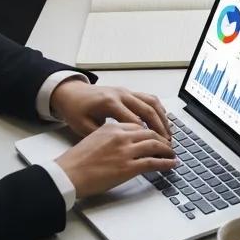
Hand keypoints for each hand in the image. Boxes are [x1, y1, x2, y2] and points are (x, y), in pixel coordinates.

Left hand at [50, 81, 170, 139]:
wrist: (71, 92)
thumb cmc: (75, 110)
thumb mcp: (82, 126)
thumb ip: (102, 135)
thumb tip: (120, 146)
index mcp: (110, 103)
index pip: (134, 121)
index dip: (146, 135)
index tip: (154, 148)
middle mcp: (122, 94)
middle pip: (147, 110)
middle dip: (160, 127)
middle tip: (167, 141)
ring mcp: (127, 91)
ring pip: (151, 102)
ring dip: (162, 117)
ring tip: (169, 132)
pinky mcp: (128, 92)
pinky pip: (148, 98)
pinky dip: (158, 109)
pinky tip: (162, 119)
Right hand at [56, 122, 177, 198]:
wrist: (66, 175)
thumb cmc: (75, 161)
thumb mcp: (92, 138)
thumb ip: (109, 136)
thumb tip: (121, 141)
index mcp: (113, 128)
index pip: (139, 125)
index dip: (150, 131)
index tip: (156, 135)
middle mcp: (122, 136)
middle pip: (150, 133)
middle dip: (162, 139)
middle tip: (169, 144)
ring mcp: (126, 151)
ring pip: (155, 145)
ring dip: (167, 149)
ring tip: (172, 154)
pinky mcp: (128, 167)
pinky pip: (153, 162)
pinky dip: (165, 162)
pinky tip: (171, 164)